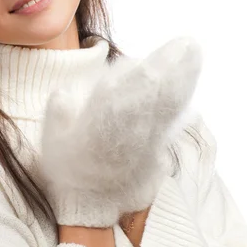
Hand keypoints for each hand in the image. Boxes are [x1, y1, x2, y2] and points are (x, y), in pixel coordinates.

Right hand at [38, 36, 201, 227]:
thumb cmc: (66, 166)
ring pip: (164, 110)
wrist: (88, 202)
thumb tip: (71, 91)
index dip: (141, 76)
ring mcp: (143, 144)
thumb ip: (60, 110)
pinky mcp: (155, 150)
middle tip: (188, 43)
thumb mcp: (51, 138)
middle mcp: (125, 135)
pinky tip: (191, 89)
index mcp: (95, 129)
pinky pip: (169, 123)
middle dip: (170, 70)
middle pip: (151, 99)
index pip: (121, 98)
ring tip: (195, 57)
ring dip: (181, 83)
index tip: (154, 57)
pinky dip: (180, 105)